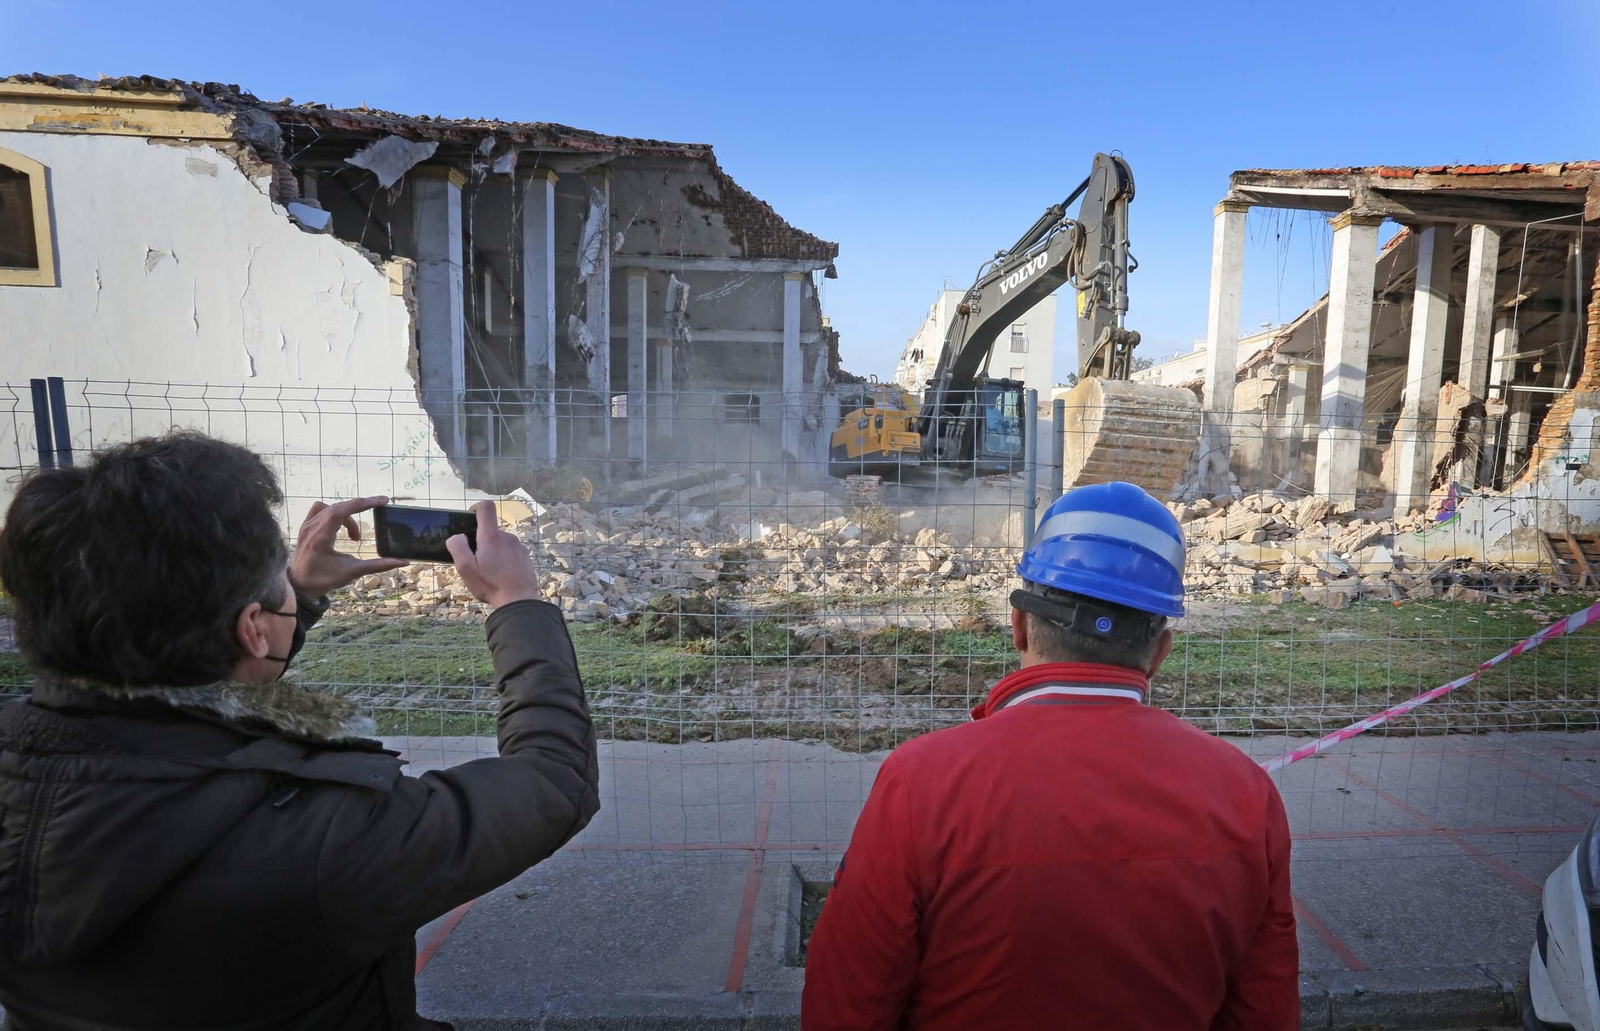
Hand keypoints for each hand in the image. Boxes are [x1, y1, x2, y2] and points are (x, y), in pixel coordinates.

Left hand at [290, 496, 408, 596]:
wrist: (299, 587)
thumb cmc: (324, 580)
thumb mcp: (352, 572)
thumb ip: (378, 565)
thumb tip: (403, 562)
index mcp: (321, 537)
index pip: (342, 511)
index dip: (363, 503)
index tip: (382, 501)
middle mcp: (312, 528)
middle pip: (339, 507)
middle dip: (360, 507)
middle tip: (378, 509)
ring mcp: (306, 526)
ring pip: (331, 508)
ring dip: (348, 515)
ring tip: (355, 536)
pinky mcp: (305, 527)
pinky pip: (321, 510)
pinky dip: (335, 513)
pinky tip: (341, 526)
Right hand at [447, 500, 539, 608]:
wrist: (518, 600)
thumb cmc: (490, 584)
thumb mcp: (465, 568)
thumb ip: (457, 547)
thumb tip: (457, 536)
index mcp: (491, 536)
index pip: (486, 507)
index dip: (476, 507)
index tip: (470, 516)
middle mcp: (507, 537)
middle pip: (491, 530)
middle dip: (481, 541)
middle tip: (476, 561)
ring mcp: (518, 546)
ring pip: (500, 542)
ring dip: (493, 552)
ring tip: (489, 572)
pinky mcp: (525, 557)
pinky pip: (510, 552)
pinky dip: (503, 559)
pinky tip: (501, 575)